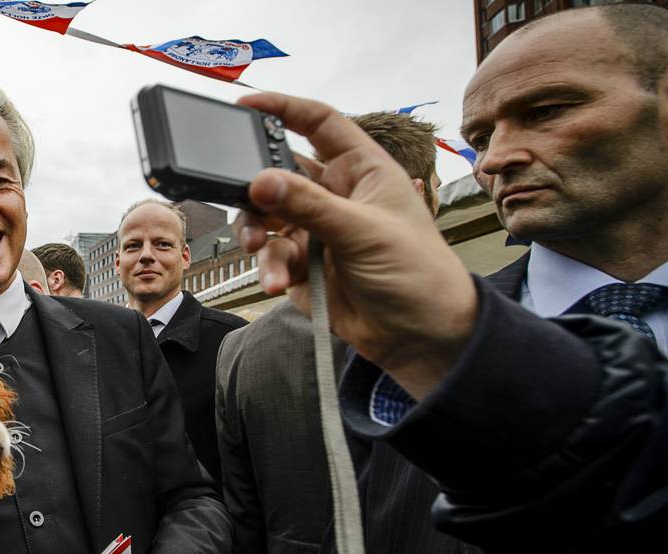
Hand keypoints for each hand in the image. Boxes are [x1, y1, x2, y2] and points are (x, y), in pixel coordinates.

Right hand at [233, 92, 477, 398]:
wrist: (421, 336)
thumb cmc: (417, 272)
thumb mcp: (363, 231)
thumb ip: (308, 205)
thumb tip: (261, 181)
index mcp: (362, 170)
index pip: (319, 123)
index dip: (284, 109)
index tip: (246, 102)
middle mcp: (336, 195)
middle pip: (279, 173)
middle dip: (257, 188)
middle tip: (247, 198)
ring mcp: (317, 231)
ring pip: (267, 218)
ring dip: (257, 234)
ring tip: (259, 250)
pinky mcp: (303, 266)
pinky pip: (270, 257)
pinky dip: (269, 268)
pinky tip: (279, 283)